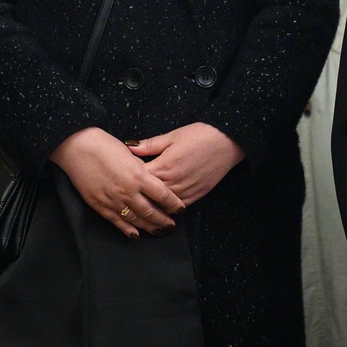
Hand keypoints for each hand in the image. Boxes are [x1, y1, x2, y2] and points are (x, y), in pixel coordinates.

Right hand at [50, 126, 185, 236]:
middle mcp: (128, 191)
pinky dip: (128, 229)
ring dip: (149, 227)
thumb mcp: (130, 154)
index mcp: (138, 175)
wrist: (78, 147)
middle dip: (164, 220)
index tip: (180, 210)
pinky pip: (117, 222)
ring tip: (158, 231)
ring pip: (136, 220)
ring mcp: (113, 200)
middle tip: (172, 225)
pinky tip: (136, 234)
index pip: (163, 195)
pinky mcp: (100, 205)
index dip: (173, 204)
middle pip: (151, 212)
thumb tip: (151, 180)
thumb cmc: (104, 145)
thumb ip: (142, 170)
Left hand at [129, 122, 244, 205]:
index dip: (128, 178)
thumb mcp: (171, 136)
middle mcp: (172, 183)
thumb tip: (128, 147)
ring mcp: (184, 192)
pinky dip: (167, 210)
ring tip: (138, 211)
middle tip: (124, 198)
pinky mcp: (195, 196)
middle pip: (147, 196)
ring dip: (150, 208)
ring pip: (161, 207)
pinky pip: (177, 208)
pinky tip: (160, 211)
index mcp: (163, 166)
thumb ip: (149, 145)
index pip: (138, 178)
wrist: (226, 142)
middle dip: (136, 197)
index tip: (120, 178)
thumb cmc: (199, 136)